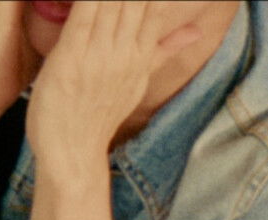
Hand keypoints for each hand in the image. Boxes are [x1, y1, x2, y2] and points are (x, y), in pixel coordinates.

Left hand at [26, 2, 202, 177]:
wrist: (74, 156)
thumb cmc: (96, 116)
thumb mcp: (136, 81)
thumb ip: (163, 50)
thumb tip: (193, 30)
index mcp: (140, 53)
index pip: (154, 4)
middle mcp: (126, 50)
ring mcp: (102, 54)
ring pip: (116, 1)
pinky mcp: (74, 57)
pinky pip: (85, 14)